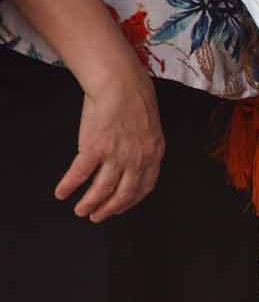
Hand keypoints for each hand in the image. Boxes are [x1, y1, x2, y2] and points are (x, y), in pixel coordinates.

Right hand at [61, 62, 162, 220]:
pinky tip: (62, 192)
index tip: (120, 208)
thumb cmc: (135, 100)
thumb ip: (144, 148)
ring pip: (102, 189)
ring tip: (81, 211)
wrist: (121, 84)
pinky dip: (69, 185)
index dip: (131, 201)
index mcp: (154, 154)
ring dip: (90, 203)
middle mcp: (137, 159)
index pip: (145, 187)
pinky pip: (80, 173)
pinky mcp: (95, 148)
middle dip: (109, 209)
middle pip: (124, 193)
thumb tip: (134, 161)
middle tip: (97, 217)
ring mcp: (116, 155)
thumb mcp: (150, 129)